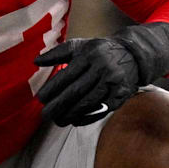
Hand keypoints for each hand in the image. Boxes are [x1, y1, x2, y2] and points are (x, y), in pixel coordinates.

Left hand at [34, 22, 168, 126]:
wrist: (132, 54)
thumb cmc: (100, 51)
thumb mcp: (80, 46)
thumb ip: (58, 53)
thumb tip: (36, 61)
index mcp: (90, 54)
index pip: (67, 74)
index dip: (53, 88)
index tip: (41, 98)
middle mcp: (102, 67)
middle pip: (77, 90)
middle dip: (59, 104)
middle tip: (45, 114)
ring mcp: (113, 81)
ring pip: (89, 101)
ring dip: (71, 113)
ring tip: (58, 120)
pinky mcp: (122, 94)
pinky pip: (103, 108)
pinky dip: (88, 117)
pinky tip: (76, 121)